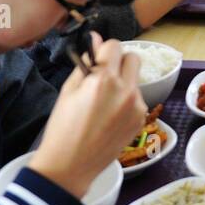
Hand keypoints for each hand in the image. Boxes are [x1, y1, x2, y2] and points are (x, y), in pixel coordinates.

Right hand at [28, 34, 145, 197]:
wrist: (71, 165)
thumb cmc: (63, 127)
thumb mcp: (68, 90)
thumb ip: (85, 62)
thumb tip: (95, 39)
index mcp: (104, 79)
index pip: (115, 45)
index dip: (104, 50)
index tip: (96, 60)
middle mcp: (126, 90)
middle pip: (133, 58)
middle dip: (119, 62)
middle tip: (104, 77)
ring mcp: (137, 107)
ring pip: (136, 80)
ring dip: (124, 82)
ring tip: (104, 102)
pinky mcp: (141, 120)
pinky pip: (138, 99)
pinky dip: (127, 101)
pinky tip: (110, 116)